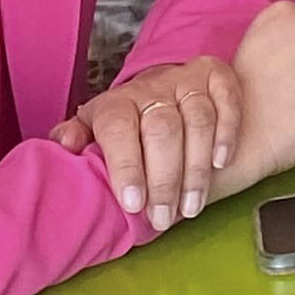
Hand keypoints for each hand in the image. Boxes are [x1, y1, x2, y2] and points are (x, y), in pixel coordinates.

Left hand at [52, 56, 240, 230]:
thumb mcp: (93, 127)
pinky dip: (227, 133)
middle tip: (164, 217)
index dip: (127, 167)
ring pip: (198, 120)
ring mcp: (189, 80)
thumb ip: (75, 136)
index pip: (120, 129)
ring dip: (196, 168)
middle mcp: (154, 87)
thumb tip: (66, 147)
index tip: (134, 204)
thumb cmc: (126, 121)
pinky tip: (220, 163)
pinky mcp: (219, 77)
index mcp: (117, 102)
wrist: (163, 86)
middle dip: (164, 179)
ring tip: (191, 206)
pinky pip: (228, 101)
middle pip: (163, 130)